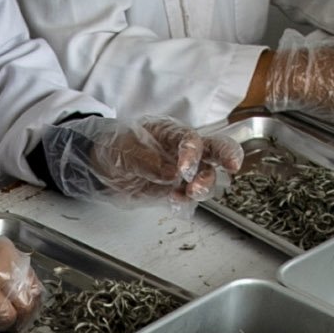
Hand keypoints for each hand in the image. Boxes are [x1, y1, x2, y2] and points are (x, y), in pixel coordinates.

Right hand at [0, 224, 42, 331]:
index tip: (29, 303)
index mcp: (6, 254)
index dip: (32, 298)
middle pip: (24, 303)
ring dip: (4, 319)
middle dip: (22, 312)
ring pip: (7, 315)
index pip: (33, 284)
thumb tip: (29, 288)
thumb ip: (12, 265)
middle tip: (18, 315)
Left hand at [54, 115, 246, 202]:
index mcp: (170, 132)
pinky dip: (187, 200)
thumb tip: (172, 173)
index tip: (184, 169)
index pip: (191, 139)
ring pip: (205, 176)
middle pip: (214, 150)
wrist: (101, 165)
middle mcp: (182, 149)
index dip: (192, 153)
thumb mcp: (125, 150)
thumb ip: (148, 161)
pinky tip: (177, 200)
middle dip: (226, 156)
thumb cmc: (114, 147)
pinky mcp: (175, 188)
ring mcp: (181, 170)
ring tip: (191, 192)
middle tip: (232, 166)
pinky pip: (188, 195)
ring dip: (204, 185)